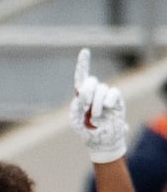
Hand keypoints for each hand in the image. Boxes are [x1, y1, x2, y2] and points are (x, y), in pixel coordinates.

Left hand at [70, 48, 126, 162]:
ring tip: (95, 116)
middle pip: (91, 81)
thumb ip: (77, 105)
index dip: (83, 64)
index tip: (85, 51)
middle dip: (87, 92)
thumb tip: (82, 92)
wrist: (101, 140)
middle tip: (86, 106)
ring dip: (96, 104)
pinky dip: (108, 101)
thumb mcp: (76, 120)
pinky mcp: (115, 98)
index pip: (81, 77)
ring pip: (101, 89)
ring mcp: (105, 94)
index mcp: (81, 96)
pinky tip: (106, 109)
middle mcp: (93, 92)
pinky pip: (112, 93)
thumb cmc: (86, 130)